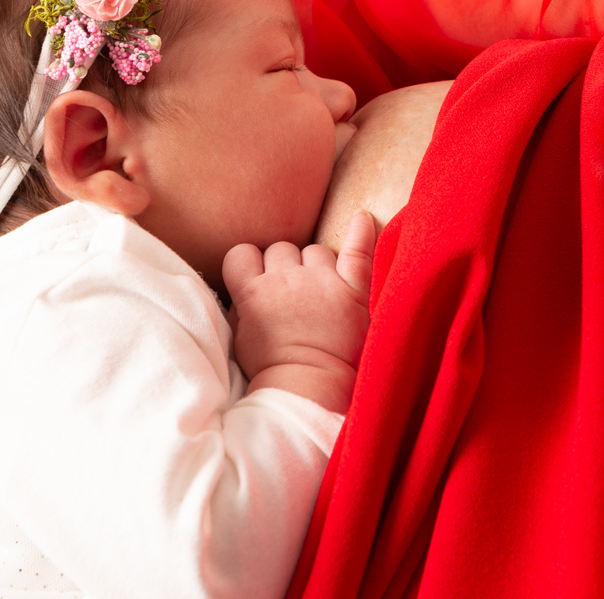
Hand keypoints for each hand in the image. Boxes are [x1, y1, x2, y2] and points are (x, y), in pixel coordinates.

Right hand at [222, 210, 374, 414]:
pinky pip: (358, 250)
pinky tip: (363, 217)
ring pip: (315, 251)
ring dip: (317, 265)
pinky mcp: (352, 289)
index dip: (251, 264)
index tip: (259, 278)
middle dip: (286, 267)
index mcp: (253, 291)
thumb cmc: (273, 368)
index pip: (242, 253)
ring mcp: (321, 281)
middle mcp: (285, 279)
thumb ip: (242, 303)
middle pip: (281, 250)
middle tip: (295, 296)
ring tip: (322, 294)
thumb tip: (245, 285)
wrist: (309, 386)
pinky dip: (362, 232)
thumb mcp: (241, 335)